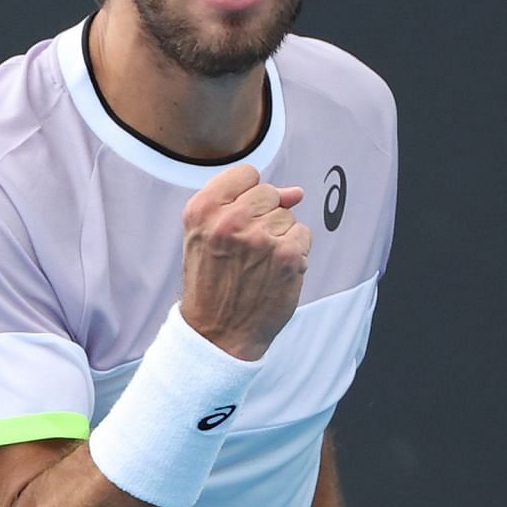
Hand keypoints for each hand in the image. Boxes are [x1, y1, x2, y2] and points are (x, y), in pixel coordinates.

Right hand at [179, 164, 309, 360]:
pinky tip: (274, 272)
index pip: (246, 174)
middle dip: (265, 217)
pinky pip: (303, 235)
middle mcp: (230, 220)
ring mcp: (261, 237)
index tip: (238, 220)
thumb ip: (242, 204)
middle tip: (246, 249)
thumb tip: (296, 192)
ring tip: (258, 264)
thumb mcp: (206, 235)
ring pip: (288, 216)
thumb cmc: (212, 282)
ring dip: (280, 237)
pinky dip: (295, 252)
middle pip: (270, 193)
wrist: (218, 333)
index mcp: (202, 209)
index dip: (248, 196)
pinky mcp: (288, 255)